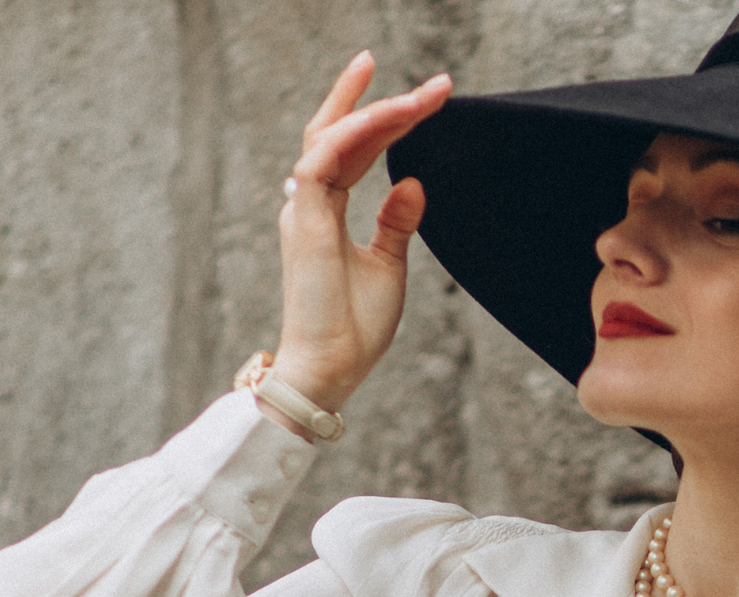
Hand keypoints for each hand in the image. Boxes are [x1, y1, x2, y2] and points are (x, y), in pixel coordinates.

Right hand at [269, 53, 452, 418]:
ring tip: (419, 97)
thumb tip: (413, 182)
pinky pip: (324, 160)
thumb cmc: (355, 328)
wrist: (331, 368)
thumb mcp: (389, 267)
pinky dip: (353, 135)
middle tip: (436, 86)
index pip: (354, 150)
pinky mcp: (303, 220)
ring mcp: (303, 208)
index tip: (426, 99)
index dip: (386, 121)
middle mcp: (309, 201)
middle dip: (384, 102)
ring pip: (333, 137)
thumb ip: (396, 223)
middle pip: (343, 132)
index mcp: (326, 210)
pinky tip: (387, 118)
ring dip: (376, 111)